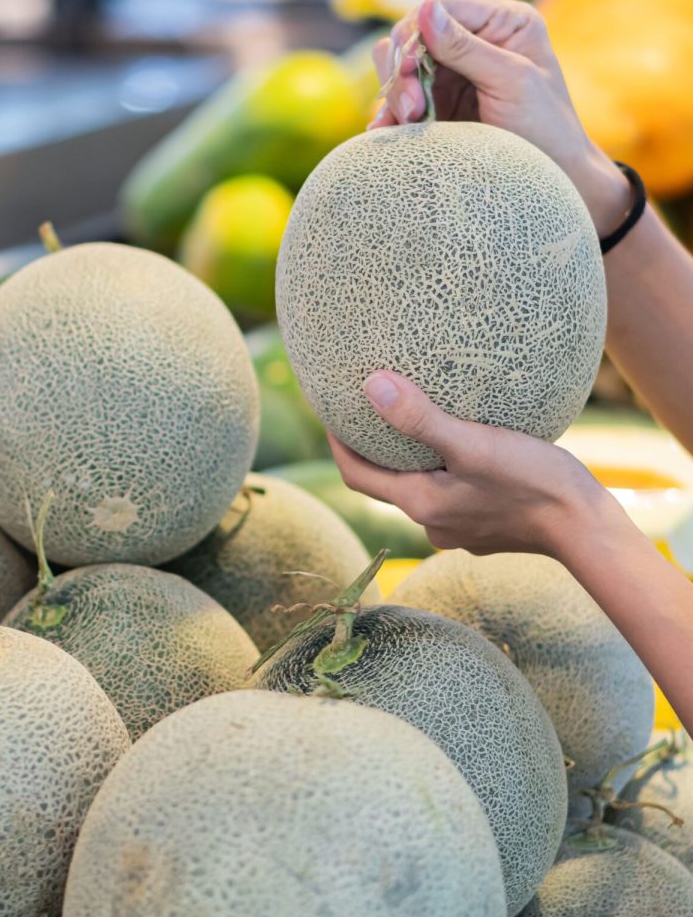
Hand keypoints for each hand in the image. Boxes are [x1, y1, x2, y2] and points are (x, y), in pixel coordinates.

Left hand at [328, 371, 618, 556]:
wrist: (587, 529)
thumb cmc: (532, 483)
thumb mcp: (474, 444)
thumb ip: (421, 419)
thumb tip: (371, 387)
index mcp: (419, 504)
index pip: (356, 474)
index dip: (337, 443)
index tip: (329, 411)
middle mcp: (431, 523)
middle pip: (385, 481)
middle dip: (374, 447)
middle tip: (369, 409)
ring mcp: (458, 528)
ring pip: (422, 486)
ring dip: (413, 457)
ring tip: (418, 418)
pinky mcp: (484, 525)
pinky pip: (452, 490)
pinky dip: (446, 467)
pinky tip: (464, 443)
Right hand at [370, 0, 629, 237]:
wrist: (552, 180)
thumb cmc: (545, 128)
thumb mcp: (510, 80)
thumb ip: (467, 47)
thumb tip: (425, 8)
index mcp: (503, 23)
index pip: (441, 7)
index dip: (415, 32)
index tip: (408, 68)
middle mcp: (475, 44)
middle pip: (413, 38)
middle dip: (403, 71)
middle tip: (412, 109)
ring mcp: (453, 78)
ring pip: (401, 71)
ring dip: (396, 97)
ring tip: (410, 124)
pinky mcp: (439, 109)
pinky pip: (400, 104)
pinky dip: (390, 117)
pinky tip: (388, 134)